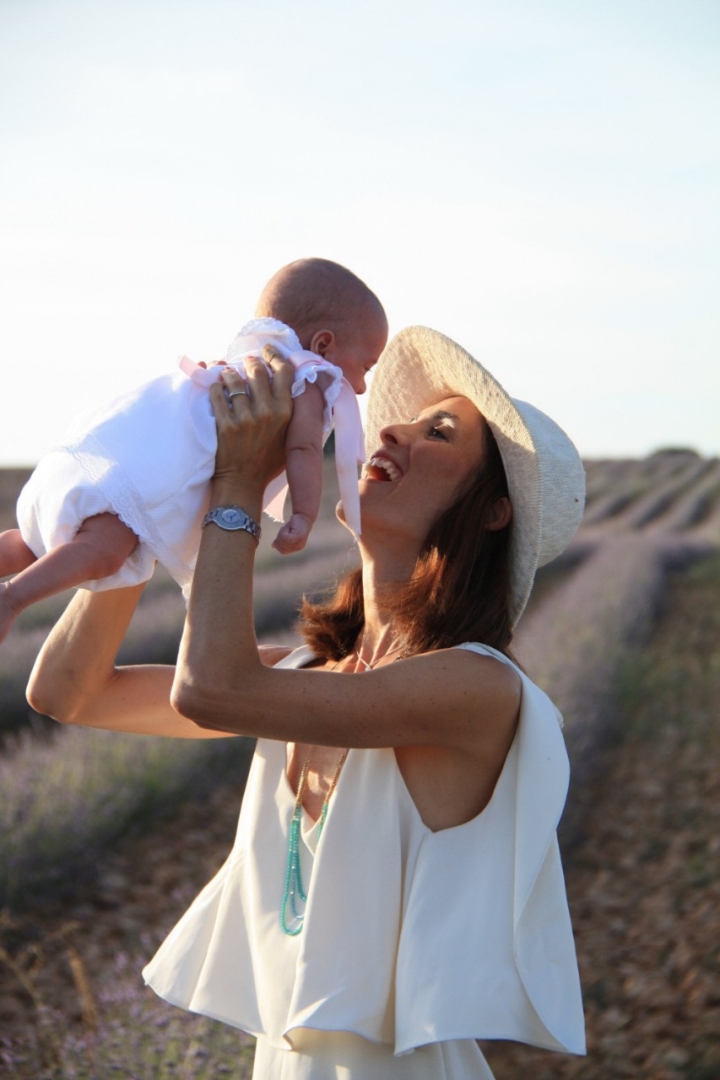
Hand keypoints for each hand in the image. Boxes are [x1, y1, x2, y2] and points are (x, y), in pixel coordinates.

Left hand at [209, 346, 293, 497]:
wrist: (243, 483)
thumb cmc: (267, 461)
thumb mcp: (288, 436)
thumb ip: (289, 411)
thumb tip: (288, 383)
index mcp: (286, 413)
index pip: (284, 372)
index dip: (274, 356)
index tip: (267, 350)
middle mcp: (268, 413)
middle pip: (257, 371)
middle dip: (249, 362)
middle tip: (245, 363)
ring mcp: (245, 419)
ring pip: (234, 380)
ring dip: (229, 374)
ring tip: (227, 374)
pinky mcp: (225, 425)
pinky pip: (217, 394)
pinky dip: (215, 387)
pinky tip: (216, 387)